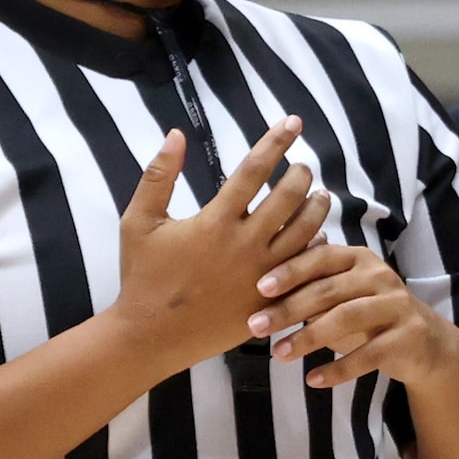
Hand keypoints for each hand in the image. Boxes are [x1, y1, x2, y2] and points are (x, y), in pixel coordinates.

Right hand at [112, 120, 329, 374]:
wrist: (150, 336)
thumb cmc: (142, 277)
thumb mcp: (138, 222)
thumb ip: (158, 175)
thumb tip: (176, 134)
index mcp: (215, 222)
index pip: (254, 169)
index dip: (276, 142)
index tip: (293, 122)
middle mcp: (244, 245)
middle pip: (289, 197)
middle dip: (302, 174)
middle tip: (303, 167)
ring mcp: (261, 274)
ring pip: (306, 232)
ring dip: (317, 208)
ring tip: (320, 195)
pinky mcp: (270, 299)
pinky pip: (305, 268)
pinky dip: (316, 248)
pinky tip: (317, 236)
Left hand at [251, 244, 458, 388]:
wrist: (425, 342)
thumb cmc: (370, 315)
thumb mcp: (343, 295)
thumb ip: (313, 286)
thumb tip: (260, 282)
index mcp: (359, 259)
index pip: (322, 257)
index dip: (291, 270)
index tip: (260, 288)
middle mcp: (380, 276)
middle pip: (329, 290)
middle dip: (289, 309)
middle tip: (255, 326)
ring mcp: (397, 305)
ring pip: (346, 319)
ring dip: (308, 338)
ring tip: (278, 354)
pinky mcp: (408, 337)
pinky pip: (369, 354)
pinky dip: (339, 369)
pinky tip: (313, 380)